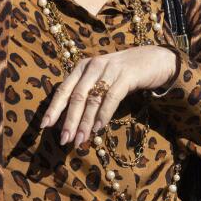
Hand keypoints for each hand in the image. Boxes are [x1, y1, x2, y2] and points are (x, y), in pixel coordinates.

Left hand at [40, 46, 178, 147]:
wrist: (156, 59)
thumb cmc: (126, 74)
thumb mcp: (102, 80)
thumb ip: (88, 94)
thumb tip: (71, 122)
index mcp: (82, 67)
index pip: (63, 89)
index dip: (53, 108)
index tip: (44, 126)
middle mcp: (93, 66)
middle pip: (76, 96)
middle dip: (69, 120)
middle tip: (64, 140)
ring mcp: (110, 69)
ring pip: (92, 99)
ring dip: (85, 122)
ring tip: (80, 140)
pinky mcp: (126, 75)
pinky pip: (111, 97)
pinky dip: (104, 114)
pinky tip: (99, 128)